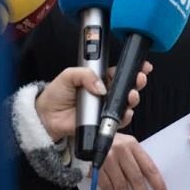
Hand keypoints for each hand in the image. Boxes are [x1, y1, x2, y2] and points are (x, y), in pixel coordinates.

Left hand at [34, 62, 150, 140]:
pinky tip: (125, 112)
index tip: (142, 66)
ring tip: (131, 95)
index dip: (132, 69)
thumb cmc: (56, 94)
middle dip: (137, 82)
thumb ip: (85, 75)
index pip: (119, 72)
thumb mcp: (68, 75)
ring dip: (133, 99)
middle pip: (127, 87)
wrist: (46, 115)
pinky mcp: (102, 123)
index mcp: (98, 79)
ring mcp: (104, 108)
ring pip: (126, 104)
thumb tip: (101, 86)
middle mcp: (105, 93)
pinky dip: (124, 117)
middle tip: (139, 79)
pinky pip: (118, 121)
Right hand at [97, 134, 167, 189]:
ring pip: (120, 184)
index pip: (149, 167)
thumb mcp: (126, 144)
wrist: (88, 135)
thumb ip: (137, 159)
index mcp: (132, 145)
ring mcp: (107, 158)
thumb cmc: (110, 142)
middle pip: (135, 177)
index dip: (157, 183)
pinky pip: (105, 185)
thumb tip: (149, 182)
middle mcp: (121, 151)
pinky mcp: (95, 165)